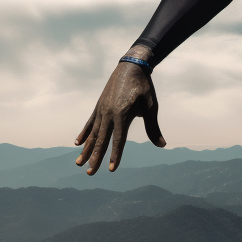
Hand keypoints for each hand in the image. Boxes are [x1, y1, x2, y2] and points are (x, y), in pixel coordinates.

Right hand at [74, 51, 164, 174]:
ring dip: (86, 149)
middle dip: (96, 158)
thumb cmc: (144, 87)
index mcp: (122, 114)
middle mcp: (108, 113)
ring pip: (93, 133)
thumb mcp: (151, 106)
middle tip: (90, 174)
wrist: (131, 66)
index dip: (116, 155)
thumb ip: (153, 127)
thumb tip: (162, 145)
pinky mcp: (99, 106)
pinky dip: (84, 133)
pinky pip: (90, 123)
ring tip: (78, 163)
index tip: (112, 169)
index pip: (119, 139)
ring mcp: (101, 109)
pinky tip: (78, 143)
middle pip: (102, 140)